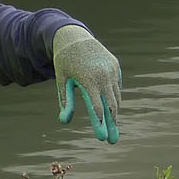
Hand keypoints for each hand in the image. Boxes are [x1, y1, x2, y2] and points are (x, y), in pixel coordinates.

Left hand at [53, 24, 121, 143]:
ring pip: (115, 97)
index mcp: (88, 79)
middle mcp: (103, 75)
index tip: (102, 138)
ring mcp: (111, 70)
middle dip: (112, 125)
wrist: (74, 36)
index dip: (100, 123)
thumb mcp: (62, 80)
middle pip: (110, 105)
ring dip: (114, 114)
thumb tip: (63, 121)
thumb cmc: (64, 62)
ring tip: (113, 129)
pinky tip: (111, 109)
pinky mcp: (115, 66)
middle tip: (112, 141)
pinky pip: (116, 87)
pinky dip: (114, 99)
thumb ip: (65, 101)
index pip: (97, 106)